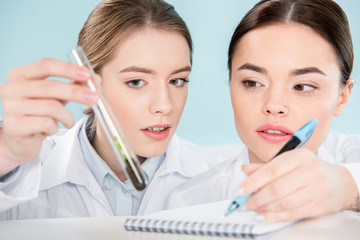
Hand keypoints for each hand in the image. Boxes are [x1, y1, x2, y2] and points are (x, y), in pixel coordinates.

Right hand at [0, 58, 96, 175]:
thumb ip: (74, 85)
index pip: (45, 65)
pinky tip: (51, 129)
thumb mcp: (57, 96)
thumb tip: (95, 78)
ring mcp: (10, 107)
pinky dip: (55, 127)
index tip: (87, 74)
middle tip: (94, 98)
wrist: (20, 140)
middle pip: (49, 86)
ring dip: (67, 116)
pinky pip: (46, 123)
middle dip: (75, 92)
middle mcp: (11, 88)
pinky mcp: (14, 126)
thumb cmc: (39, 113)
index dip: (68, 69)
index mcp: (20, 74)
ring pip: (51, 107)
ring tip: (68, 121)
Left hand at [238, 148, 357, 221]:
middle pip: (276, 188)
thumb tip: (245, 170)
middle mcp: (309, 171)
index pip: (271, 170)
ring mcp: (316, 189)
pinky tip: (264, 215)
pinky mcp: (318, 205)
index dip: (252, 182)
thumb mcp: (289, 162)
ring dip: (264, 208)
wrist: (339, 182)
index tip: (239, 190)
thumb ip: (266, 167)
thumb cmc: (309, 170)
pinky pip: (292, 213)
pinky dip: (275, 216)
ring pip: (283, 202)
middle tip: (244, 203)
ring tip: (253, 208)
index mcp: (299, 156)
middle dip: (256, 198)